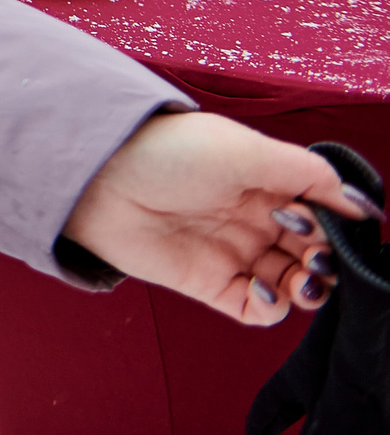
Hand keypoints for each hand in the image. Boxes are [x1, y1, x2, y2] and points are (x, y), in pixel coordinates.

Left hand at [64, 112, 375, 321]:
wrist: (98, 178)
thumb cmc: (166, 151)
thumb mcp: (245, 148)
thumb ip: (307, 173)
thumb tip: (359, 204)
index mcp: (264, 182)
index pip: (321, 212)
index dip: (334, 221)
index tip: (330, 220)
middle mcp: (253, 219)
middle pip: (313, 251)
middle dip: (327, 258)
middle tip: (314, 253)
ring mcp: (232, 252)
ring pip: (293, 284)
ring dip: (310, 288)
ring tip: (301, 278)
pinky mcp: (209, 283)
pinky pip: (257, 309)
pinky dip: (273, 307)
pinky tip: (264, 287)